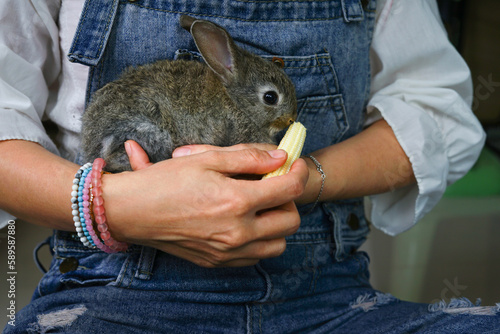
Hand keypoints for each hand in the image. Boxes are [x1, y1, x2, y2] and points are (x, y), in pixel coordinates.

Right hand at [103, 141, 307, 267]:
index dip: (298, 172)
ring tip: (260, 207)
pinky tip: (243, 223)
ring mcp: (228, 251)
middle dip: (289, 200)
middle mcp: (237, 232)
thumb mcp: (207, 159)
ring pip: (278, 244)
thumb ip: (249, 158)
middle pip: (291, 221)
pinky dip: (259, 241)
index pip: (289, 189)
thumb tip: (280, 157)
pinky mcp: (217, 262)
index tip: (294, 164)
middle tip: (274, 186)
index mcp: (237, 201)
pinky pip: (255, 257)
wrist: (130, 212)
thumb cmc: (165, 182)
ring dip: (277, 224)